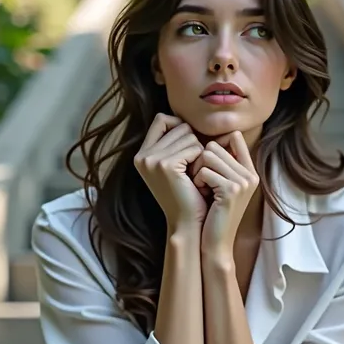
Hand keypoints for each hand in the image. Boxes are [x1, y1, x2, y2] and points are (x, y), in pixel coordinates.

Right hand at [133, 113, 207, 230]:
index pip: (162, 119)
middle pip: (178, 125)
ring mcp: (152, 160)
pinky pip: (194, 147)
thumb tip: (184, 119)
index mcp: (141, 155)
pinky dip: (201, 160)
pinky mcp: (166, 166)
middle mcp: (142, 156)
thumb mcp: (174, 166)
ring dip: (199, 152)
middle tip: (192, 169)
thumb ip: (173, 143)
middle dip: (192, 143)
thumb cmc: (187, 195)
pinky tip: (197, 178)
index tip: (189, 150)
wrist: (187, 224)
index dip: (180, 128)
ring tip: (194, 174)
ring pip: (188, 135)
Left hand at [191, 131, 258, 255]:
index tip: (203, 162)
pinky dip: (197, 181)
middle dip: (200, 161)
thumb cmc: (213, 213)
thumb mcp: (221, 186)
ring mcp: (242, 182)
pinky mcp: (231, 191)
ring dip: (197, 171)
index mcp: (250, 171)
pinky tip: (201, 194)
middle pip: (215, 145)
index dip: (213, 145)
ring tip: (200, 187)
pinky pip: (205, 171)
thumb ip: (221, 164)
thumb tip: (208, 139)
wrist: (216, 243)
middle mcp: (250, 174)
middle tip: (200, 180)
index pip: (234, 136)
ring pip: (208, 156)